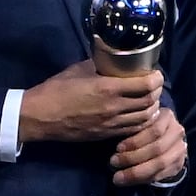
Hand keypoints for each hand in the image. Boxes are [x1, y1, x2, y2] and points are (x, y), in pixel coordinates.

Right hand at [18, 59, 160, 147]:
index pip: (145, 85)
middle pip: (149, 102)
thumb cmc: (56, 90)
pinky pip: (132, 130)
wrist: (39, 117)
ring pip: (144, 118)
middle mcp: (114, 107)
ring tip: (149, 100)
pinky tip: (139, 115)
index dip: (156, 79)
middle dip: (156, 92)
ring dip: (151, 108)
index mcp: (107, 88)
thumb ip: (99, 66)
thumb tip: (113, 60)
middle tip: (154, 85)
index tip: (156, 73)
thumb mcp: (78, 70)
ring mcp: (111, 124)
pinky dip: (141, 122)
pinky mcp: (106, 135)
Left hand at [110, 103, 187, 188]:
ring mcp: (180, 149)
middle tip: (113, 162)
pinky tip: (128, 181)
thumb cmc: (144, 129)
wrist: (163, 140)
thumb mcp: (139, 123)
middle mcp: (177, 132)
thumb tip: (114, 142)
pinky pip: (161, 175)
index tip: (117, 148)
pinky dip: (143, 179)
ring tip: (118, 176)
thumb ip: (131, 128)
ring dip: (137, 171)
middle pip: (158, 148)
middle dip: (133, 157)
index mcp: (167, 117)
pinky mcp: (178, 164)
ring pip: (160, 163)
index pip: (154, 130)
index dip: (135, 141)